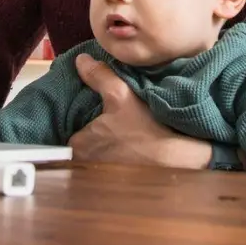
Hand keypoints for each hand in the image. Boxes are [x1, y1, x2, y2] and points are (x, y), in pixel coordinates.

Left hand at [67, 54, 211, 168]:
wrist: (176, 159)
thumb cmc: (146, 129)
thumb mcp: (121, 95)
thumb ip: (99, 76)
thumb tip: (81, 60)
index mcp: (78, 146)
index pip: (69, 130)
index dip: (79, 120)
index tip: (90, 112)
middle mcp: (84, 165)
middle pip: (81, 145)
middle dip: (90, 135)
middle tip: (107, 122)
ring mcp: (99, 177)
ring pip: (95, 157)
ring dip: (103, 148)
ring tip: (119, 134)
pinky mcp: (116, 184)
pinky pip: (107, 168)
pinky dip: (114, 159)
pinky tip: (128, 149)